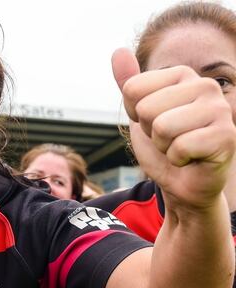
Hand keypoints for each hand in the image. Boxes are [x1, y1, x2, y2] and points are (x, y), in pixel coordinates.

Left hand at [112, 48, 235, 210]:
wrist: (184, 180)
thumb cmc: (163, 144)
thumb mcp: (139, 112)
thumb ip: (129, 83)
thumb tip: (118, 51)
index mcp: (182, 74)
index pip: (132, 89)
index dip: (135, 114)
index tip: (153, 122)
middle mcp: (205, 86)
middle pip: (146, 109)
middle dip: (151, 132)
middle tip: (169, 139)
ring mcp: (219, 109)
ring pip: (162, 127)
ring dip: (164, 146)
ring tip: (179, 147)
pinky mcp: (225, 136)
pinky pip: (179, 147)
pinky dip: (177, 159)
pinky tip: (190, 158)